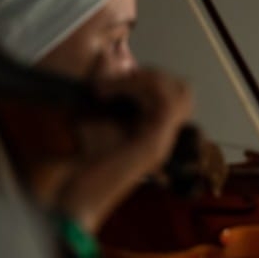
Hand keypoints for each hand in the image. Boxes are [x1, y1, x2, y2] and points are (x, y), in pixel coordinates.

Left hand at [53, 68, 193, 230]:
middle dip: (151, 74)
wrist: (74, 203)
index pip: (175, 93)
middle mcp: (163, 138)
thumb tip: (105, 54)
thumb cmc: (79, 168)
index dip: (147, 77)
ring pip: (178, 92)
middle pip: (184, 90)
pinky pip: (163, 103)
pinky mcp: (153, 146)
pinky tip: (106, 95)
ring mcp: (161, 143)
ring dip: (141, 79)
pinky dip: (135, 89)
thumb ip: (105, 90)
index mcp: (153, 133)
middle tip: (115, 84)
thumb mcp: (91, 118)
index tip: (110, 85)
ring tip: (107, 89)